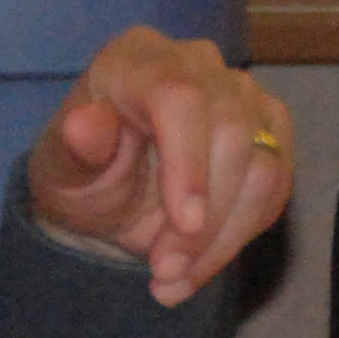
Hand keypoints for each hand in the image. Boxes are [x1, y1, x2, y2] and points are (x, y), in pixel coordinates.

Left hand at [23, 27, 293, 305]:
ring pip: (263, 166)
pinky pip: (277, 184)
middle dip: (204, 221)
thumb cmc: (82, 171)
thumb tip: (83, 124)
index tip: (184, 228)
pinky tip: (203, 262)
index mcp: (137, 58)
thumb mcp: (61, 170)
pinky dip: (244, 234)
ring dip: (225, 238)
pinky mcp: (269, 127)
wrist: (109, 189)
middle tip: (164, 271)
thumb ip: (74, 150)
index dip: (189, 166)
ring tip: (177, 279)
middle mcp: (196, 63)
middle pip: (230, 135)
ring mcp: (240, 93)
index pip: (181, 99)